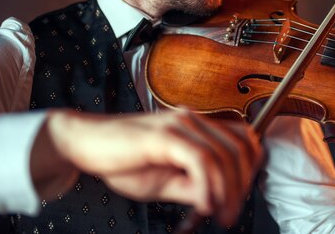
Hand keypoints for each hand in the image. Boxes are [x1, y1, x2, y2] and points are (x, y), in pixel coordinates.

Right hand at [31, 109, 262, 225]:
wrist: (85, 143)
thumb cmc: (122, 160)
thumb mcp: (165, 181)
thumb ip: (194, 186)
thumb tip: (220, 200)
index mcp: (196, 126)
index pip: (242, 139)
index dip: (249, 169)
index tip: (239, 197)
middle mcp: (192, 120)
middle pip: (238, 148)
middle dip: (241, 186)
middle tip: (230, 213)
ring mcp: (179, 125)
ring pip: (223, 155)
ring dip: (227, 191)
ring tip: (219, 214)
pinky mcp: (164, 136)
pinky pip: (200, 160)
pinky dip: (208, 185)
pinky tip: (203, 204)